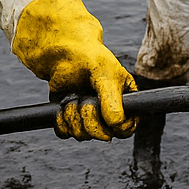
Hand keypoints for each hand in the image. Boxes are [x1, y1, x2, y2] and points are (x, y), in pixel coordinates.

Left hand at [13, 0, 136, 140]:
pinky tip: (64, 105)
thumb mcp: (107, 75)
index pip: (126, 129)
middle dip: (90, 118)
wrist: (62, 52)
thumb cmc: (90, 57)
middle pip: (103, 135)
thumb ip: (113, 102)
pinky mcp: (70, 118)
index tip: (108, 116)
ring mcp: (88, 116)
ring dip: (74, 116)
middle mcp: (107, 112)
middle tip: (86, 99)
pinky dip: (62, 121)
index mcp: (125, 102)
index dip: (116, 127)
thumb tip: (116, 124)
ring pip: (83, 135)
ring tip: (74, 96)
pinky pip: (66, 133)